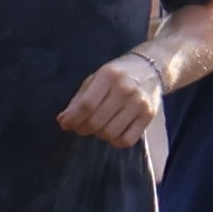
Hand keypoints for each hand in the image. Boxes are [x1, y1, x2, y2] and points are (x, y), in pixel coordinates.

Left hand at [56, 48, 173, 148]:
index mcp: (108, 75)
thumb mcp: (94, 80)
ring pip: (111, 133)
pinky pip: (127, 140)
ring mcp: (139, 103)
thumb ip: (78, 101)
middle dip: (84, 128)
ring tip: (99, 127)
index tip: (66, 125)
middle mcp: (125, 88)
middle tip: (82, 127)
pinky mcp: (148, 116)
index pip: (87, 105)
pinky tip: (113, 132)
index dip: (73, 119)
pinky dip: (116, 141)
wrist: (149, 69)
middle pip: (97, 121)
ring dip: (100, 135)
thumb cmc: (116, 76)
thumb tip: (63, 121)